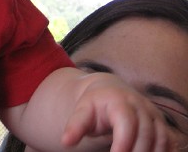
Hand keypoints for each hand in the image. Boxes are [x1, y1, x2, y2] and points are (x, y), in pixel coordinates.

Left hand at [61, 72, 176, 150]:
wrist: (110, 92)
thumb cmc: (94, 105)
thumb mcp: (82, 112)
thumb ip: (75, 126)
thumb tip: (65, 141)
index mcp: (119, 101)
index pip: (126, 122)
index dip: (123, 142)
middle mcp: (141, 106)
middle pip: (145, 134)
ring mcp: (154, 115)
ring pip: (161, 139)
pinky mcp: (162, 125)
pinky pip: (169, 142)